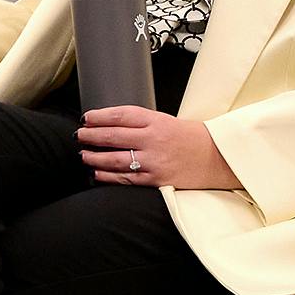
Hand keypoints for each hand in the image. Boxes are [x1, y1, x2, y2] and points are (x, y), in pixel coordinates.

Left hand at [78, 103, 236, 191]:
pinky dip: (107, 176)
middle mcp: (153, 140)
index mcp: (156, 121)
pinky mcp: (155, 179)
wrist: (216, 157)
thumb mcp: (165, 121)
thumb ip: (140, 123)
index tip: (86, 118)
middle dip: (91, 136)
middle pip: (113, 136)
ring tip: (83, 154)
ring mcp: (154, 161)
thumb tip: (109, 124)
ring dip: (94, 157)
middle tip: (78, 135)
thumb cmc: (189, 138)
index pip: (121, 115)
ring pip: (115, 159)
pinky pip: (125, 178)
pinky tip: (96, 173)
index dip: (99, 117)